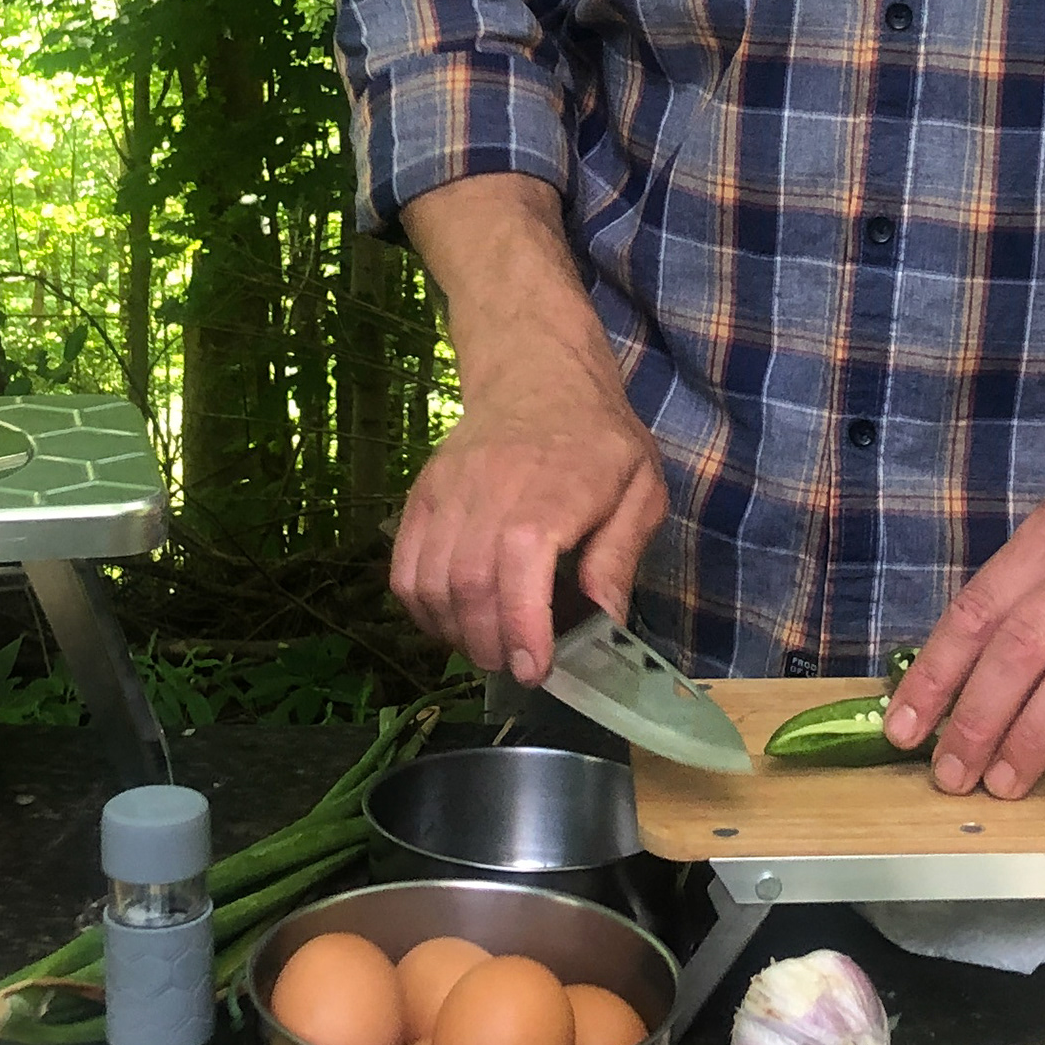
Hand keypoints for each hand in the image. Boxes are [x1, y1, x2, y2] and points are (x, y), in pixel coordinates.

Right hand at [388, 174, 672, 682]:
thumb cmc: (598, 439)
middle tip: (519, 665)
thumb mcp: (640, 489)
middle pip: (468, 585)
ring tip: (490, 647)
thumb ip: (619, 556)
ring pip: (429, 583)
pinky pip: (403, 569)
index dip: (523, 629)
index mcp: (549, 492)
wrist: (537, 375)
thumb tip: (603, 623)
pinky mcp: (420, 497)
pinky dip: (422, 610)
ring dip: (456, 633)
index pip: (519, 569)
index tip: (536, 670)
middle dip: (491, 644)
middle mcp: (488, 492)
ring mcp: (446, 494)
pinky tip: (454, 622)